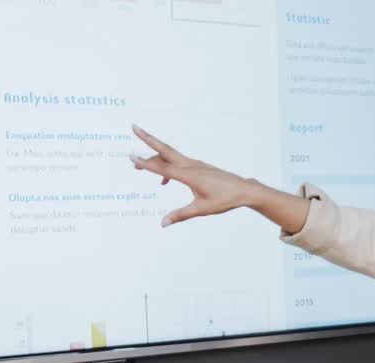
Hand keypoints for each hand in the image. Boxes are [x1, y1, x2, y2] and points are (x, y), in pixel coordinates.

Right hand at [128, 125, 256, 226]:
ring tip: (139, 166)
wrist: (243, 190)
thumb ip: (180, 215)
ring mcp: (195, 164)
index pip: (163, 169)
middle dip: (148, 139)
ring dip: (154, 158)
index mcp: (189, 175)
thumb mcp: (201, 209)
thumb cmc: (224, 199)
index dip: (146, 164)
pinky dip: (167, 168)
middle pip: (165, 150)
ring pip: (170, 156)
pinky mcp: (198, 166)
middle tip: (134, 127)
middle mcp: (191, 165)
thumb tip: (163, 223)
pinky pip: (178, 163)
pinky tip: (164, 181)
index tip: (131, 157)